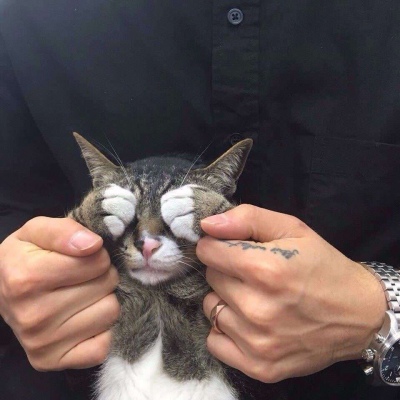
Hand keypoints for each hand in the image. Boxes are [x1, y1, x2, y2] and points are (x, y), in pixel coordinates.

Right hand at [0, 217, 119, 370]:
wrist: (1, 290)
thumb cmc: (25, 257)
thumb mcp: (37, 231)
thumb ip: (64, 231)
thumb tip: (93, 245)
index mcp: (27, 279)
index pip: (96, 261)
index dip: (96, 254)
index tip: (83, 256)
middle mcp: (33, 316)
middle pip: (106, 285)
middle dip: (102, 275)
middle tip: (83, 276)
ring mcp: (41, 344)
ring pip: (110, 312)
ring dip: (103, 299)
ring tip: (83, 295)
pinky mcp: (52, 362)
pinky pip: (103, 346)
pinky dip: (100, 330)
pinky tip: (83, 318)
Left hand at [197, 204, 386, 382]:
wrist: (358, 315)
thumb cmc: (323, 266)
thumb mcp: (292, 229)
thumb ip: (247, 219)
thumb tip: (207, 225)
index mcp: (265, 269)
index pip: (207, 251)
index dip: (219, 246)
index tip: (233, 249)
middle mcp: (258, 309)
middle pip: (210, 278)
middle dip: (226, 270)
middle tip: (253, 274)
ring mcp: (258, 342)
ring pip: (211, 308)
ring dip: (226, 300)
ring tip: (254, 298)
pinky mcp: (259, 367)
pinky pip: (215, 342)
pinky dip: (226, 331)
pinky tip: (248, 323)